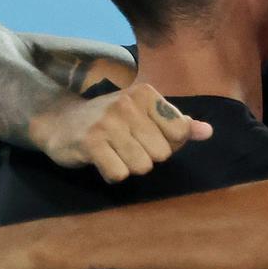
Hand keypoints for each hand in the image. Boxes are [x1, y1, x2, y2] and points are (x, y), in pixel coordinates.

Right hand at [29, 82, 213, 183]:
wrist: (60, 121)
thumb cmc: (111, 121)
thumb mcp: (145, 115)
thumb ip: (177, 124)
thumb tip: (208, 132)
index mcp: (146, 94)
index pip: (180, 132)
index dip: (166, 142)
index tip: (146, 135)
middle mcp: (128, 104)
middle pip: (162, 154)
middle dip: (146, 156)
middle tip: (126, 144)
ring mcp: (108, 122)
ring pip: (142, 166)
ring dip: (129, 166)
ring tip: (114, 152)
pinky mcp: (90, 143)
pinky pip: (119, 174)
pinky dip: (112, 173)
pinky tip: (102, 160)